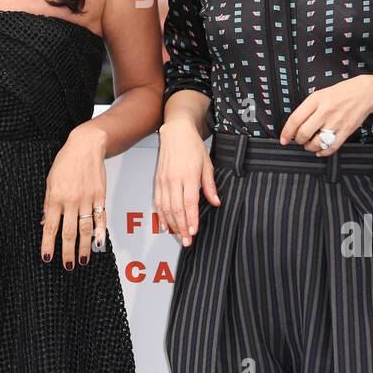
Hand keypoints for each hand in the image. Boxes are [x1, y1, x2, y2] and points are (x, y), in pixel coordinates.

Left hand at [41, 125, 106, 269]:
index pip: (51, 227)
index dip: (48, 244)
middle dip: (67, 252)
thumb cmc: (66, 161)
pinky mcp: (100, 197)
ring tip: (82, 260)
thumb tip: (46, 222)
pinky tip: (99, 244)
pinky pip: (101, 218)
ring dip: (84, 247)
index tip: (47, 257)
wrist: (86, 146)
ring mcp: (87, 199)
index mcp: (56, 197)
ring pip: (85, 229)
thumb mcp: (50, 181)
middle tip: (67, 266)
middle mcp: (72, 200)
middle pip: (69, 232)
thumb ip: (48, 203)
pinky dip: (100, 233)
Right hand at [154, 120, 218, 247]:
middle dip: (182, 227)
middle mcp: (174, 179)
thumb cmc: (192, 146)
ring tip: (179, 236)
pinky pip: (158, 202)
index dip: (191, 219)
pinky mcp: (158, 181)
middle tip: (187, 241)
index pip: (189, 202)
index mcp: (188, 175)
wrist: (176, 132)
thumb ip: (210, 185)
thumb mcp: (207, 164)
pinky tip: (166, 224)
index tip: (193, 231)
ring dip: (172, 224)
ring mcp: (164, 180)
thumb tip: (215, 201)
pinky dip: (161, 215)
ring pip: (166, 208)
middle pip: (176, 209)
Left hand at [280, 76, 372, 155]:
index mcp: (315, 100)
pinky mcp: (346, 130)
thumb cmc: (339, 94)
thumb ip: (307, 110)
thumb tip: (294, 127)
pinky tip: (320, 150)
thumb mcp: (319, 95)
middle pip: (304, 133)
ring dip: (310, 147)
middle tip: (300, 139)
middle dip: (298, 140)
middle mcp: (325, 111)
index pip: (295, 119)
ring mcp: (336, 122)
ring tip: (310, 144)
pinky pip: (332, 147)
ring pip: (317, 143)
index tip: (283, 139)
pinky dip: (323, 152)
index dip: (286, 132)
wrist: (364, 93)